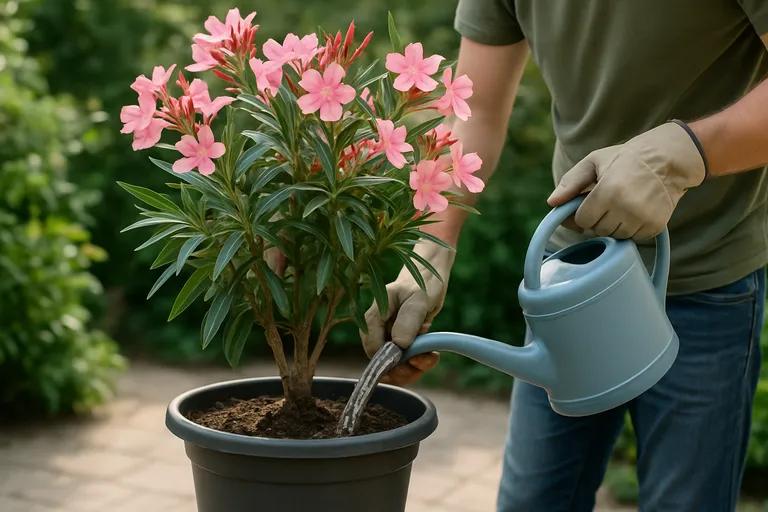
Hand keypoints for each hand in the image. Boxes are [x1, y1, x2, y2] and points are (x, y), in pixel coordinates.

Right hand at [361, 242, 454, 385]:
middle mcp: (379, 329)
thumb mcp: (418, 299)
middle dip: (402, 368)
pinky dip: (420, 363)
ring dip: (413, 368)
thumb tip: (398, 345)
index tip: (408, 360)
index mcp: (375, 316)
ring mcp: (390, 336)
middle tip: (422, 362)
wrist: (431, 278)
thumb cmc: (422, 283)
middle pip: (382, 361)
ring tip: (431, 357)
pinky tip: (432, 354)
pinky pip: (407, 361)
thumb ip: (408, 320)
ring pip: (395, 365)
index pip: (371, 347)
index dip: (387, 360)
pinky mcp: (402, 341)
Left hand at [547, 121, 706, 238]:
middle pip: (597, 230)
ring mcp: (642, 219)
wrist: (669, 158)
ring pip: (615, 236)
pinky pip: (633, 238)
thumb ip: (571, 182)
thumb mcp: (595, 161)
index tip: (589, 202)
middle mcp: (626, 208)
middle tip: (607, 201)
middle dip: (597, 219)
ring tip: (621, 204)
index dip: (582, 212)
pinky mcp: (655, 227)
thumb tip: (552, 203)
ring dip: (613, 225)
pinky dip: (630, 228)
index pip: (582, 220)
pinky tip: (635, 210)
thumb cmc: (627, 158)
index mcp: (607, 192)